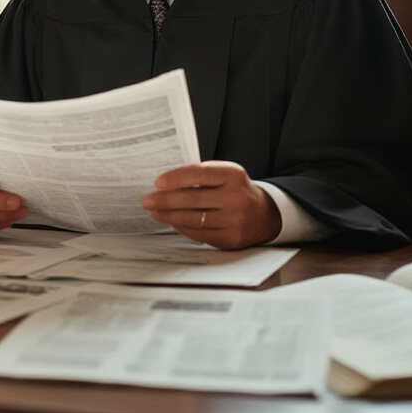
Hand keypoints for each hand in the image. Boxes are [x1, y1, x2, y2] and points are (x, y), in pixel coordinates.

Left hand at [141, 161, 281, 249]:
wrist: (263, 214)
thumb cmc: (235, 190)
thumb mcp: (225, 175)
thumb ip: (201, 176)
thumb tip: (165, 184)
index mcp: (233, 174)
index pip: (199, 173)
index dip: (176, 178)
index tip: (158, 182)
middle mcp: (236, 197)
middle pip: (193, 199)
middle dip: (165, 200)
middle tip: (148, 200)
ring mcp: (235, 220)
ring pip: (193, 218)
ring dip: (169, 215)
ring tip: (155, 212)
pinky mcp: (230, 238)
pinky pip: (199, 233)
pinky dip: (182, 227)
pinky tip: (172, 222)